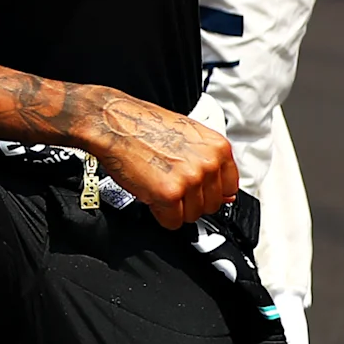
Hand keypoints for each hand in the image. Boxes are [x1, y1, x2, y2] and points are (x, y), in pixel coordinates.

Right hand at [69, 88, 240, 228]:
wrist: (113, 122)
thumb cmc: (143, 125)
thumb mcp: (188, 137)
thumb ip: (209, 163)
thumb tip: (227, 194)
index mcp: (217, 148)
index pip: (230, 188)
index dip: (208, 191)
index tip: (196, 188)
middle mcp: (208, 164)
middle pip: (212, 206)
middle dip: (190, 200)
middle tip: (171, 184)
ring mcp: (190, 180)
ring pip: (192, 216)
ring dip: (175, 208)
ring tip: (158, 185)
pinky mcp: (169, 194)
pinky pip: (172, 222)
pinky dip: (160, 215)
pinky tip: (151, 195)